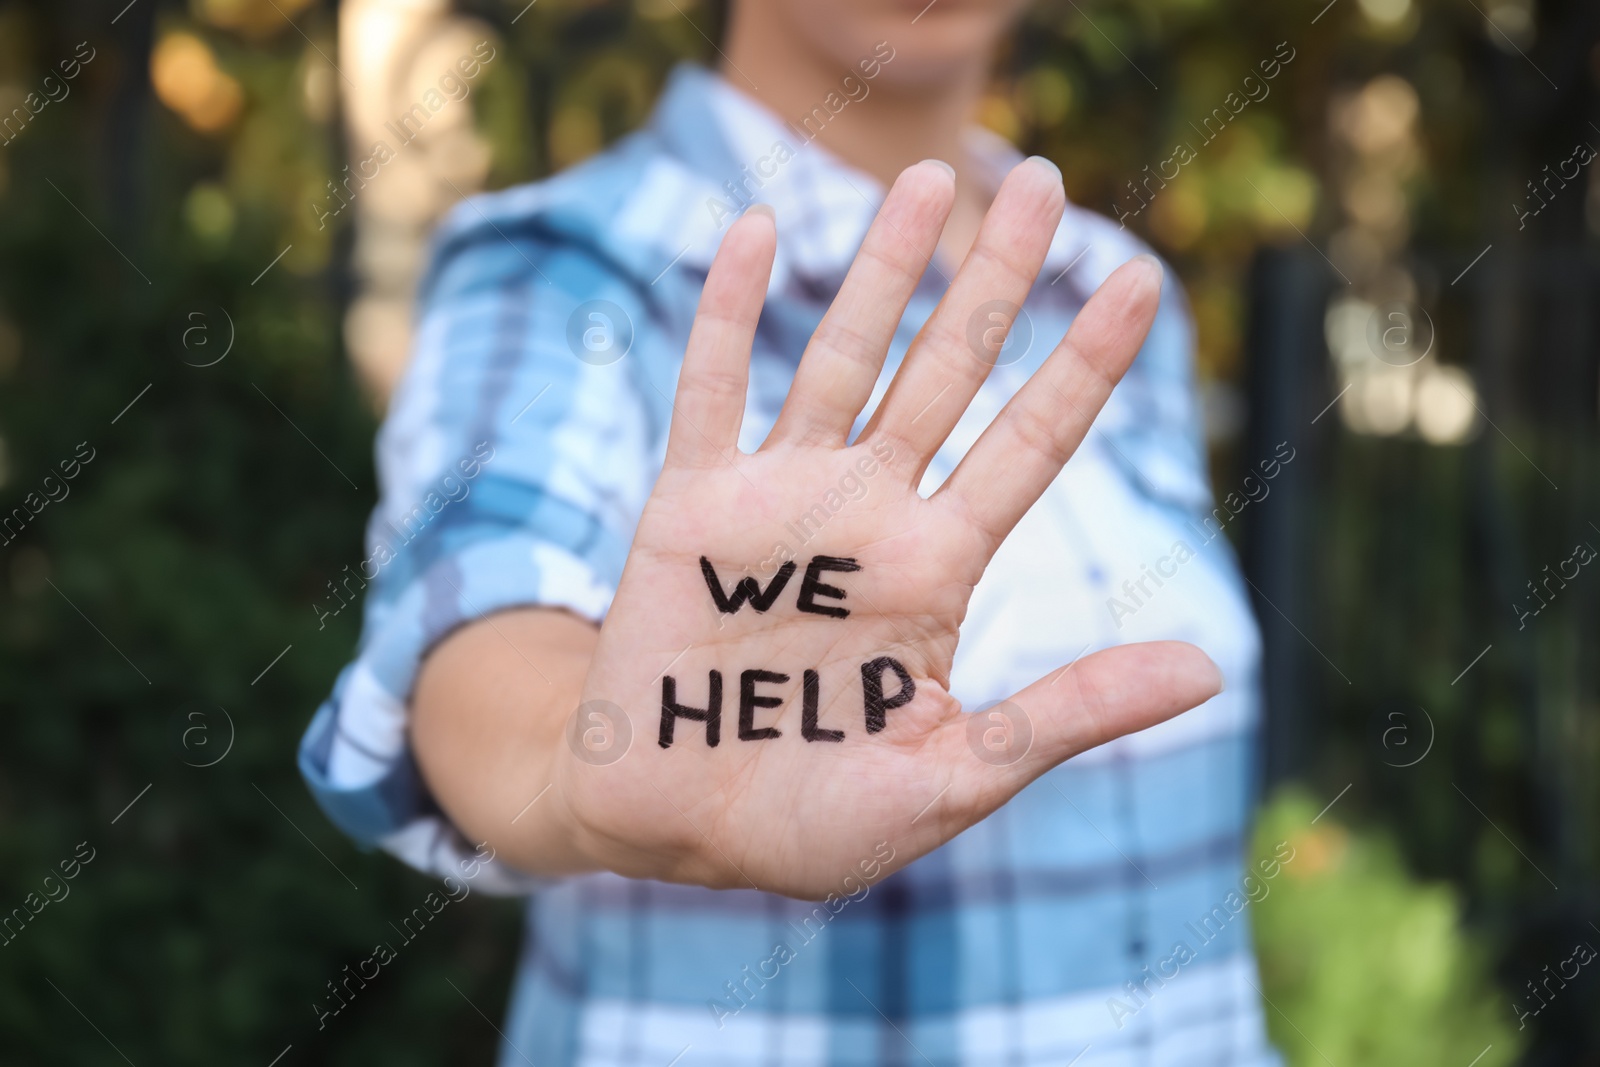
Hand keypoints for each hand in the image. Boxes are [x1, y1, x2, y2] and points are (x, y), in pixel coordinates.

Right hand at [554, 157, 1221, 899]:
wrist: (672, 824)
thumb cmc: (814, 818)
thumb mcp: (954, 778)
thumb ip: (1064, 715)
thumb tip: (1210, 671)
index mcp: (937, 572)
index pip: (1029, 444)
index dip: (1085, 364)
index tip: (1144, 280)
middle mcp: (869, 515)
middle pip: (946, 371)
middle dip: (995, 278)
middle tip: (1041, 177)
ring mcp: (780, 500)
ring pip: (840, 356)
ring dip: (882, 268)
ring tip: (929, 175)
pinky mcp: (692, 507)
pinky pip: (711, 390)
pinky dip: (727, 312)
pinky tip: (756, 232)